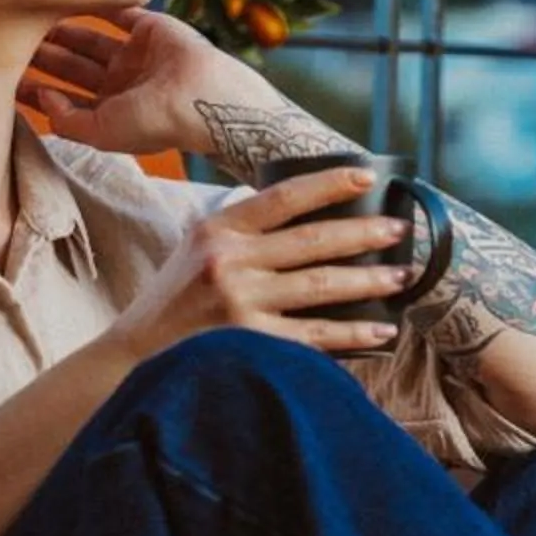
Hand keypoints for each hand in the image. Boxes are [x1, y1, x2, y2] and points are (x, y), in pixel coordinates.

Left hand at [22, 4, 257, 157]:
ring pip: (88, 38)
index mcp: (111, 112)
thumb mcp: (102, 134)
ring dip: (59, 28)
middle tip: (4, 35)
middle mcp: (121, 83)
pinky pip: (117, 11)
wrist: (203, 96)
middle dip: (41, 53)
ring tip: (25, 13)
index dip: (33, 87)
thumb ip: (66, 121)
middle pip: (71, 65)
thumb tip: (42, 96)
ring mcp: (135, 55)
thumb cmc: (155, 122)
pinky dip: (95, 2)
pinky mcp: (150, 28)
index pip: (64, 96)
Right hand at [106, 165, 418, 363]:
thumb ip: (240, 229)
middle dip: (365, 233)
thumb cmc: (172, 302)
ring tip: (402, 276)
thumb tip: (303, 211)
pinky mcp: (250, 344)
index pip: (283, 197)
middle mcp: (229, 261)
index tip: (367, 176)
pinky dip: (352, 333)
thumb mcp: (195, 248)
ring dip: (369, 280)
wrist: (132, 358)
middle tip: (401, 230)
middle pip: (313, 240)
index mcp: (218, 230)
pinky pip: (314, 336)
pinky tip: (381, 328)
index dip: (329, 184)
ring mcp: (240, 303)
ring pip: (321, 285)